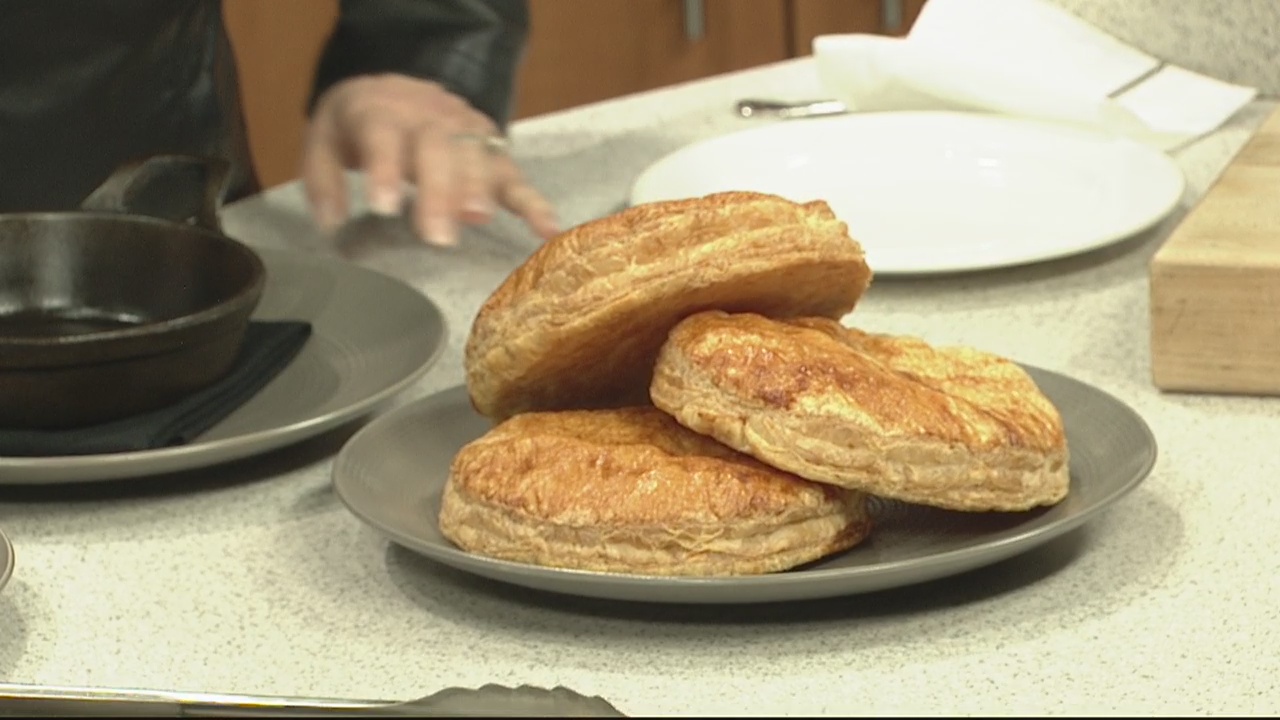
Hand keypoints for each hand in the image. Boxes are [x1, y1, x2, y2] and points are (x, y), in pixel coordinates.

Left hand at [302, 73, 558, 246]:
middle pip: (438, 147)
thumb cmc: (359, 126)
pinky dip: (533, 201)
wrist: (398, 89)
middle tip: (438, 235)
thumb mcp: (325, 141)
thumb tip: (332, 224)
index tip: (386, 208)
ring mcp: (466, 129)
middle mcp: (428, 116)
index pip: (384, 135)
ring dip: (479, 188)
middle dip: (440, 191)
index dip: (386, 169)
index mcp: (381, 111)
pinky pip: (515, 174)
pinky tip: (547, 228)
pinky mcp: (493, 148)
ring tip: (477, 220)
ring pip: (476, 154)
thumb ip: (323, 181)